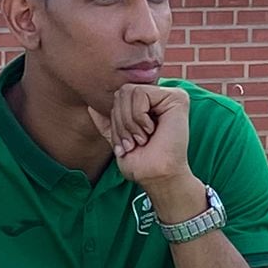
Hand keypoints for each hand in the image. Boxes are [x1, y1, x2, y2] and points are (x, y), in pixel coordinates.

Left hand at [88, 84, 193, 199]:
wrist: (155, 176)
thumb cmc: (140, 163)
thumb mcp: (119, 140)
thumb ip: (109, 123)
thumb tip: (91, 106)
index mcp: (150, 106)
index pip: (119, 98)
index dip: (116, 121)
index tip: (127, 144)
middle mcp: (161, 98)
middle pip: (122, 92)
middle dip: (121, 121)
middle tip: (134, 142)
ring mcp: (170, 96)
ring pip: (129, 91)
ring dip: (129, 122)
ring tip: (142, 139)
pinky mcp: (176, 98)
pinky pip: (140, 93)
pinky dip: (138, 117)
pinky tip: (151, 131)